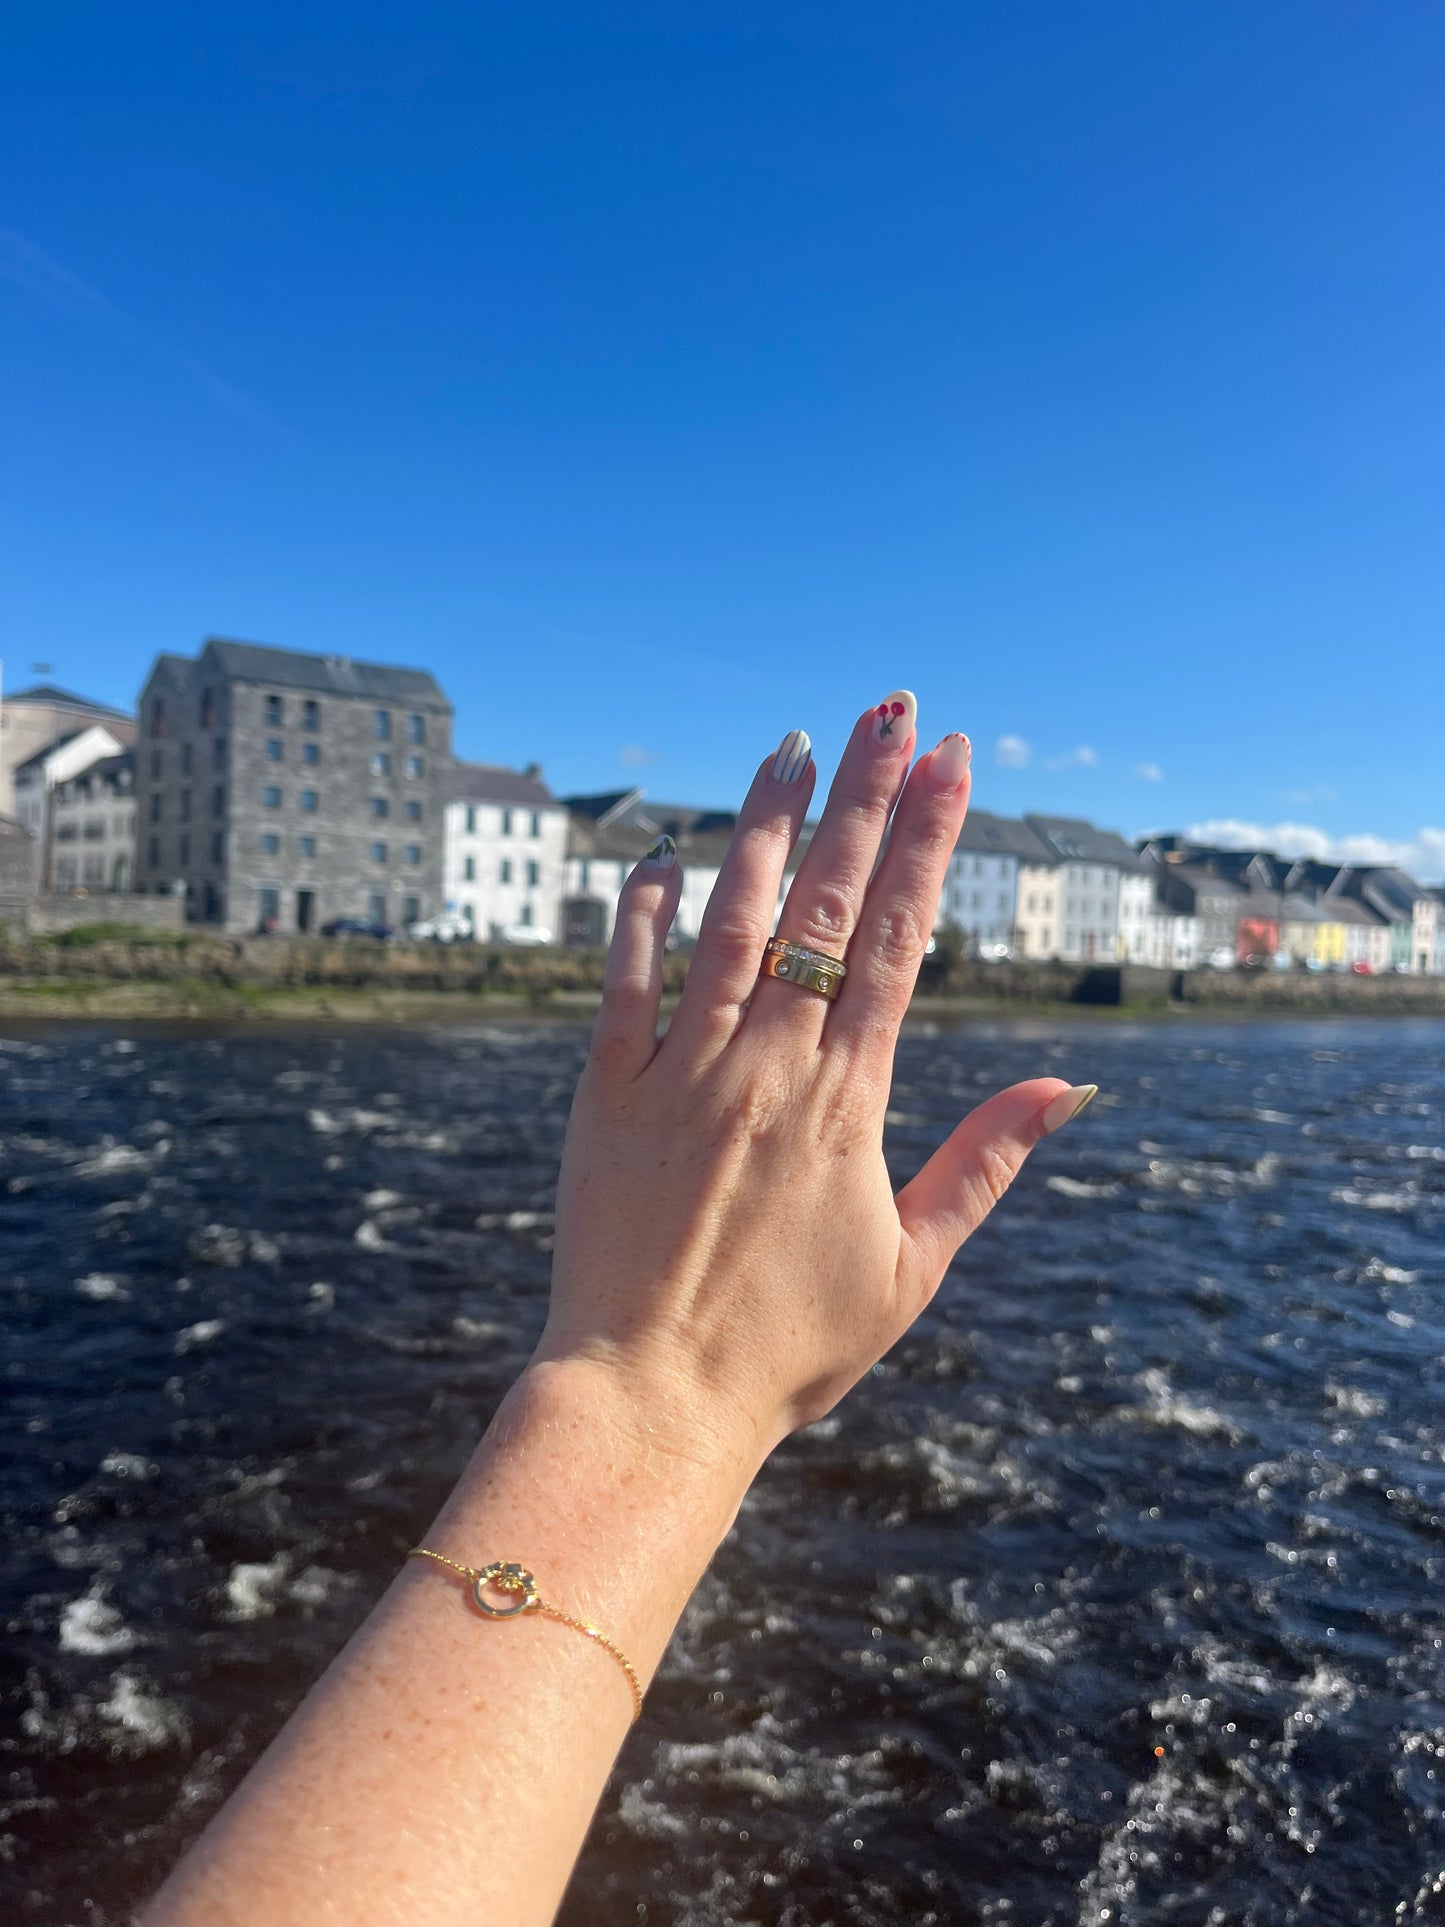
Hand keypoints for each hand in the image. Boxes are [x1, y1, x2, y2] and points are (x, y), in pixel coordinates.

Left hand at [537, 695, 1092, 1470]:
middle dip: (864, 796)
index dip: (929, 843)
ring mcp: (680, 1072)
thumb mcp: (914, 1265)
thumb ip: (986, 1162)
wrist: (651, 1399)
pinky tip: (659, 856)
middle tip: (890, 707)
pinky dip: (639, 917)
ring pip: (727, 922)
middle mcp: (768, 1065)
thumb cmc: (789, 1347)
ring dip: (761, 826)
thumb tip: (1069, 1087)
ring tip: (790, 743)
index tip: (954, 762)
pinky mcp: (603, 1095)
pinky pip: (620, 986)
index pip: (896, 939)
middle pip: (822, 903)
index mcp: (848, 1101)